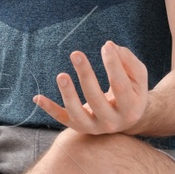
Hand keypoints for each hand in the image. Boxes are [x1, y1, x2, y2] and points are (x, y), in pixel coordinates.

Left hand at [33, 40, 148, 134]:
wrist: (125, 118)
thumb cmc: (131, 90)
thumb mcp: (137, 76)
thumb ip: (128, 61)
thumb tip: (110, 46)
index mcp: (131, 108)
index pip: (120, 86)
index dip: (113, 65)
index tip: (106, 46)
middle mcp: (113, 122)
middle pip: (97, 99)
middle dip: (86, 76)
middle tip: (76, 54)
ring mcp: (94, 127)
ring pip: (77, 113)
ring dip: (67, 94)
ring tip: (61, 75)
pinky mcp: (78, 127)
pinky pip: (62, 118)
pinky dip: (49, 109)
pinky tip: (37, 97)